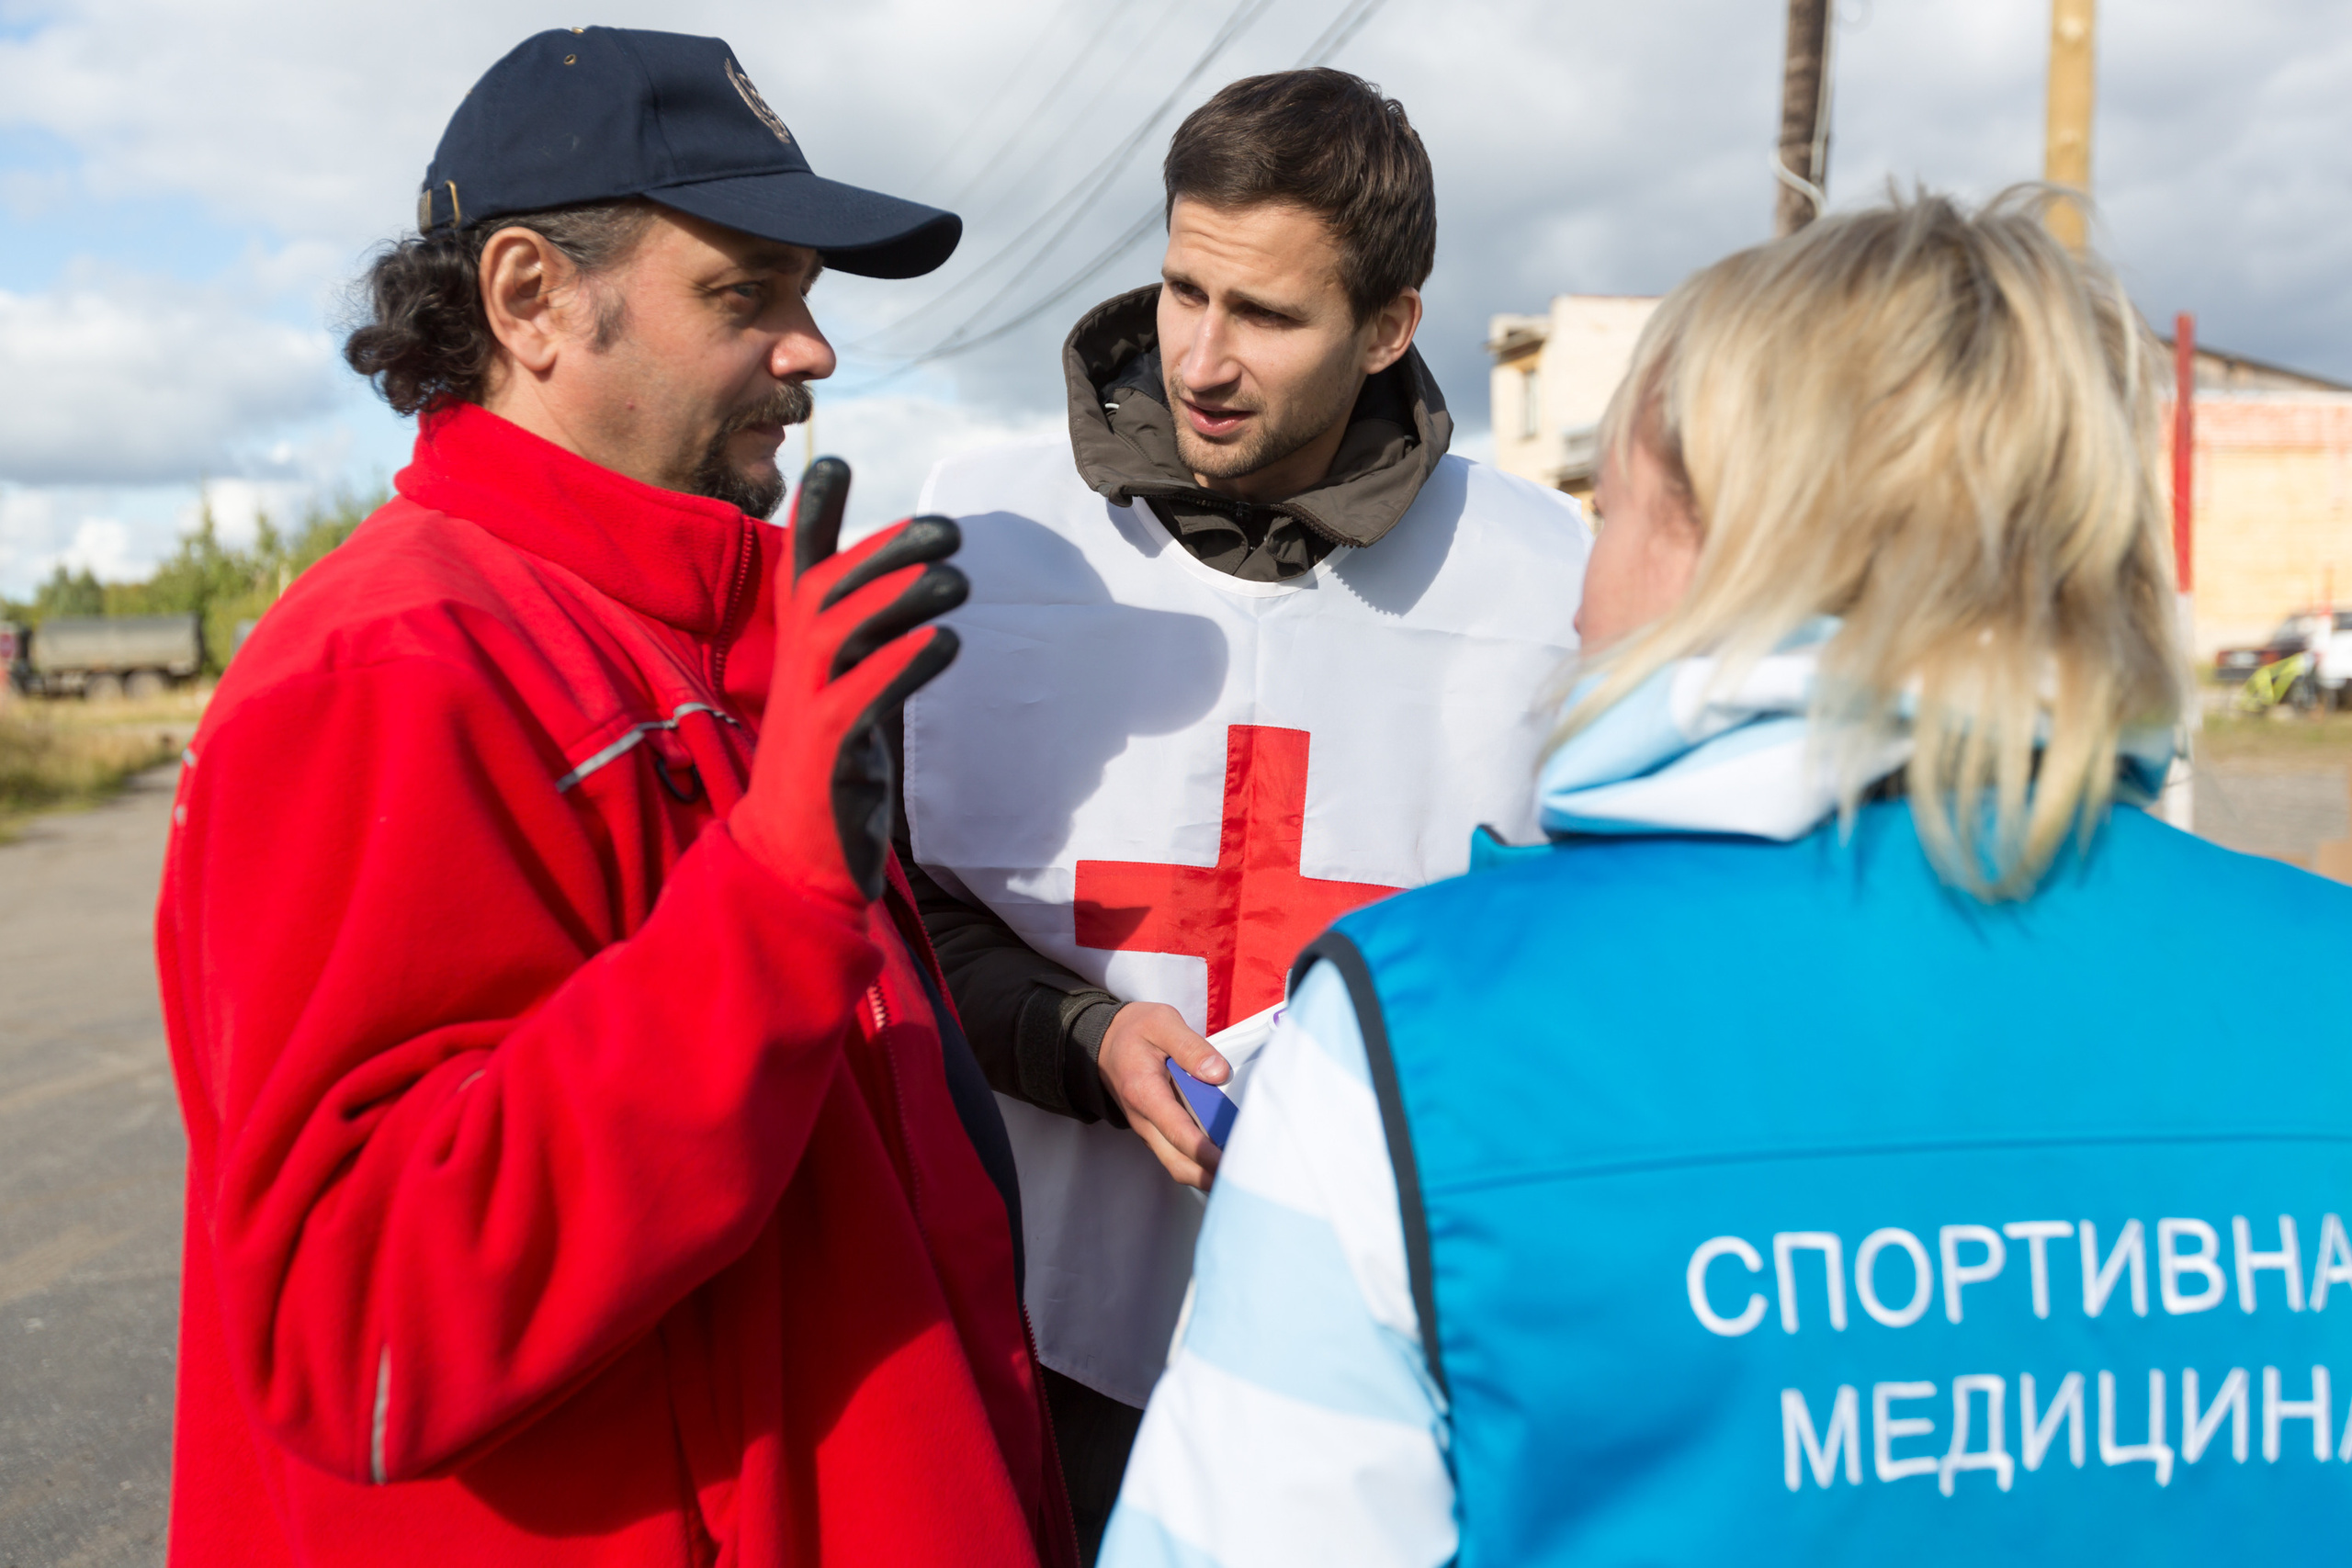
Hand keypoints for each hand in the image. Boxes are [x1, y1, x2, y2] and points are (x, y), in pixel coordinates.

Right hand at [730, 457, 966, 905]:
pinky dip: (899, 666)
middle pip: (825, 588)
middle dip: (884, 550)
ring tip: (958, 581)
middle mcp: (794, 674)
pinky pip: (857, 700)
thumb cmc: (831, 777)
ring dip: (897, 598)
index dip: (812, 516)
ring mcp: (804, 713)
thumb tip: (912, 593)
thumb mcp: (847, 698)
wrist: (794, 866)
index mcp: (799, 657)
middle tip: (950, 529)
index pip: (798, 571)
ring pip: (838, 633)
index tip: (834, 461)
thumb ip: (868, 647)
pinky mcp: (824, 756)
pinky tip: (945, 642)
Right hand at [1097, 1002, 1229, 1189]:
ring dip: (1207, 1174)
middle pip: (1177, 1163)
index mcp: (1144, 1091)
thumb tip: (1218, 1073)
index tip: (1228, 1162)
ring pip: (1178, 1165)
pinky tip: (1226, 1157)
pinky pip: (1178, 1156)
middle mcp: (1144, 1119)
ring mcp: (1149, 1129)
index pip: (1176, 1130)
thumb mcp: (1161, 1023)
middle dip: (1209, 1176)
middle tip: (1245, 1176)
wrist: (1104, 1043)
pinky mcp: (1156, 1131)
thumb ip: (1190, 1046)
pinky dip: (1200, 1164)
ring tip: (1241, 1171)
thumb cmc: (1135, 1031)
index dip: (1203, 1151)